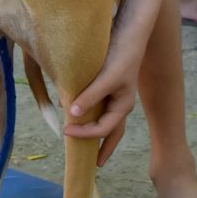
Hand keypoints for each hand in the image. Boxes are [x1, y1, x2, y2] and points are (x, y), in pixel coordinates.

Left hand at [64, 37, 141, 165]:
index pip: (103, 130)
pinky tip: (77, 108)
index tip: (66, 131)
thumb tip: (71, 112)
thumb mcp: (106, 77)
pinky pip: (99, 103)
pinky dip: (90, 110)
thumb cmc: (121, 56)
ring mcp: (116, 94)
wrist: (130, 33)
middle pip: (112, 132)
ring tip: (86, 140)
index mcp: (123, 106)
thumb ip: (90, 95)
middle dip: (104, 148)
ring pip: (106, 118)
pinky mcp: (108, 83)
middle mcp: (120, 103)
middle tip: (96, 164)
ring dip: (96, 131)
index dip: (85, 134)